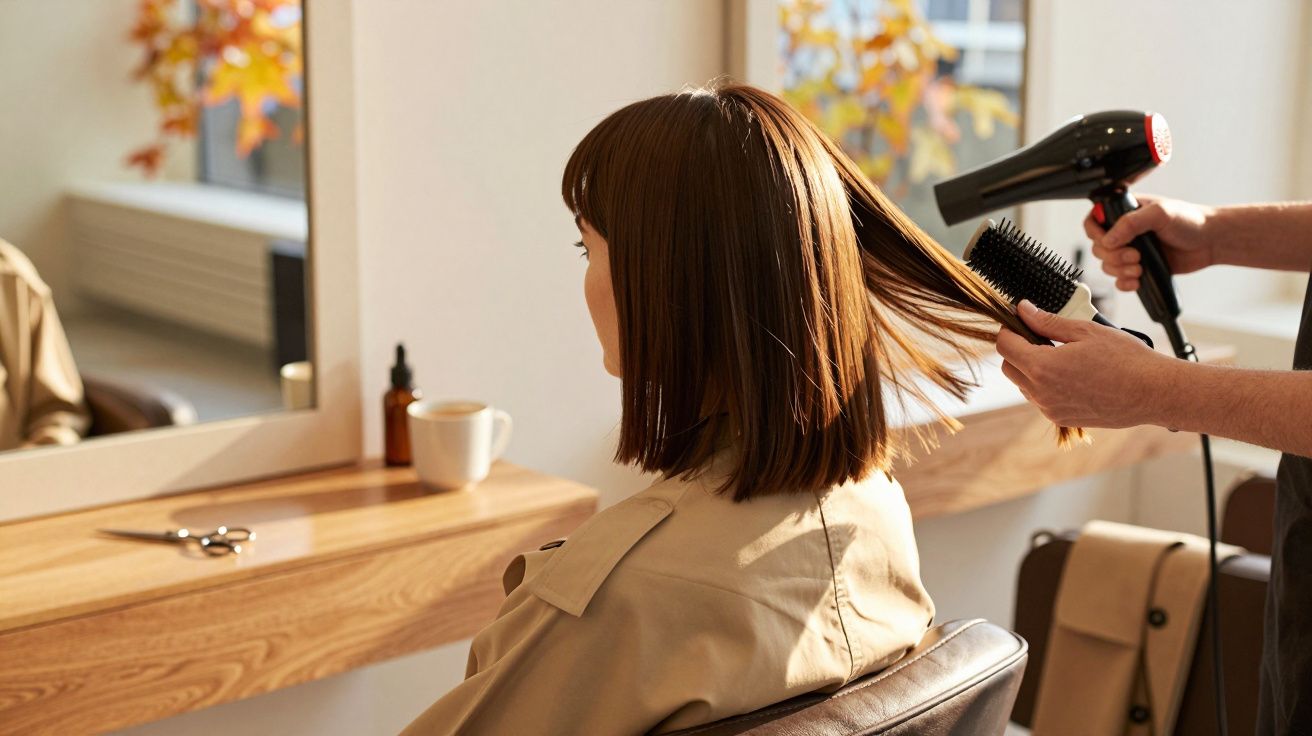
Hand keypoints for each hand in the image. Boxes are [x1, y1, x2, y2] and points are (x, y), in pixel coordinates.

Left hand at [996, 300, 1173, 427]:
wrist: (1153, 392)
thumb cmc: (1124, 358)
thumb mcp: (1085, 331)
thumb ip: (1047, 322)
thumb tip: (1023, 310)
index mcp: (1042, 367)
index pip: (1004, 346)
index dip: (1009, 330)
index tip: (1021, 321)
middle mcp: (1041, 393)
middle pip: (1009, 367)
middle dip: (1017, 349)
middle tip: (1041, 336)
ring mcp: (1050, 409)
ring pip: (1024, 385)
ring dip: (1031, 368)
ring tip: (1061, 354)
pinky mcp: (1062, 418)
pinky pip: (1041, 399)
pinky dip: (1046, 385)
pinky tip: (1070, 373)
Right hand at [1083, 195, 1217, 291]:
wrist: (1211, 241)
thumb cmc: (1190, 220)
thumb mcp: (1159, 214)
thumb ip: (1130, 223)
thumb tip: (1107, 240)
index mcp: (1125, 212)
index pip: (1094, 221)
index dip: (1095, 232)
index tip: (1106, 240)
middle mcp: (1125, 231)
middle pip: (1098, 247)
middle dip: (1113, 256)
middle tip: (1134, 256)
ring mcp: (1131, 250)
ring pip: (1108, 265)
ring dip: (1119, 270)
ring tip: (1140, 268)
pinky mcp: (1140, 267)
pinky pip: (1120, 280)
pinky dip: (1124, 283)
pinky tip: (1136, 281)